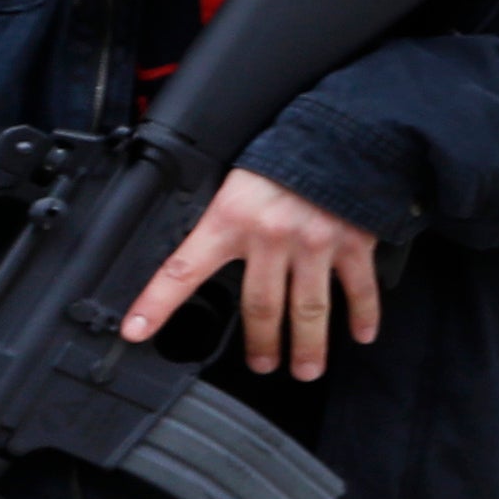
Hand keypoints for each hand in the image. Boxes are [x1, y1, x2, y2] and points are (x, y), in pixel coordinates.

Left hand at [120, 167, 381, 381]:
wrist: (341, 129)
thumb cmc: (285, 154)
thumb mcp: (237, 180)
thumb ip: (225, 216)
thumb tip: (207, 249)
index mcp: (231, 219)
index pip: (183, 268)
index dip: (156, 303)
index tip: (135, 330)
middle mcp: (272, 237)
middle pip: (261, 307)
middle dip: (262, 344)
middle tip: (262, 366)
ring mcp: (315, 243)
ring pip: (309, 309)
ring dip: (307, 346)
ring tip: (306, 369)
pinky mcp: (353, 242)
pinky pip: (358, 287)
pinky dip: (363, 315)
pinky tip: (362, 334)